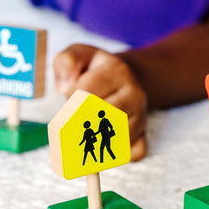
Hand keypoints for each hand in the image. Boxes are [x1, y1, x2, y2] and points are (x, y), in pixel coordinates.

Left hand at [54, 44, 147, 159]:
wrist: (128, 77)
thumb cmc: (97, 69)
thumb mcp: (80, 54)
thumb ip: (67, 61)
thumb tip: (64, 87)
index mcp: (118, 71)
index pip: (85, 92)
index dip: (71, 96)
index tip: (72, 96)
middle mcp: (135, 94)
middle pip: (100, 118)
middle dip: (79, 122)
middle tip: (72, 120)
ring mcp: (141, 115)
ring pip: (115, 138)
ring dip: (94, 140)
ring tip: (83, 132)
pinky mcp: (144, 134)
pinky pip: (133, 152)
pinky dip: (117, 154)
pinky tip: (104, 144)